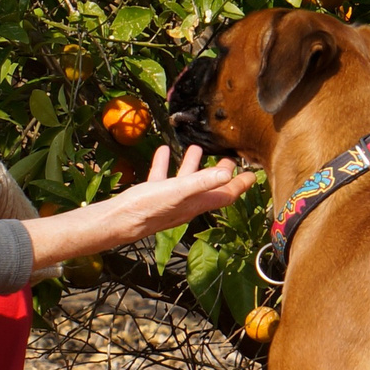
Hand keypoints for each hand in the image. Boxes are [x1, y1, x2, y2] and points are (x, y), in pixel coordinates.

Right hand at [21, 144, 256, 269]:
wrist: (117, 221)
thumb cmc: (148, 208)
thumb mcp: (178, 191)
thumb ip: (202, 181)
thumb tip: (226, 172)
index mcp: (196, 203)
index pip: (225, 194)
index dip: (240, 184)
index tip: (253, 174)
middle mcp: (185, 203)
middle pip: (209, 188)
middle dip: (220, 174)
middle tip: (229, 158)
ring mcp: (168, 201)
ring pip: (185, 181)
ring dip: (193, 165)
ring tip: (197, 148)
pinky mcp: (151, 196)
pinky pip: (162, 178)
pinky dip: (165, 164)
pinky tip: (162, 151)